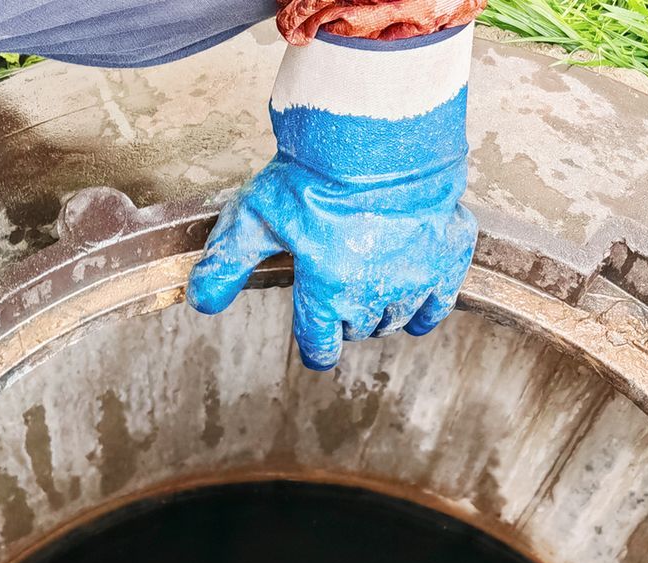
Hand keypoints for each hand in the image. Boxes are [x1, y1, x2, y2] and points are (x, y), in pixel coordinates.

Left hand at [187, 26, 477, 369]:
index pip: (320, 345)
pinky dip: (426, 307)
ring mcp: (413, 279)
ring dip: (380, 310)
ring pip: (395, 320)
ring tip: (370, 284)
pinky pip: (438, 305)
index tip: (316, 342)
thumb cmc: (315, 172)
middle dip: (345, 318)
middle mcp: (373, 295)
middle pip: (357, 331)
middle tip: (337, 287)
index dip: (315, 345)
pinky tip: (415, 298)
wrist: (379, 132)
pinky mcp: (446, 257)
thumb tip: (201, 301)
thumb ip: (229, 262)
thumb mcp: (257, 216)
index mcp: (327, 292)